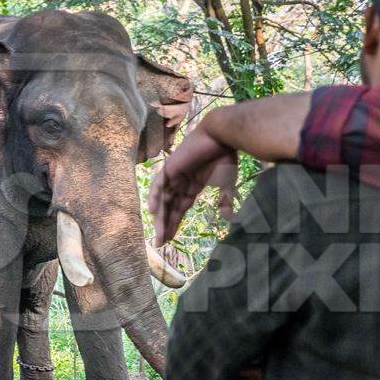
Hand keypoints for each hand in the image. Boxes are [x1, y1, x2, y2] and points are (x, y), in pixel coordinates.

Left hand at [149, 122, 237, 244]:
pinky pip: (159, 184)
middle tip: (160, 243)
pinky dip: (155, 196)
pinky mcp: (171, 167)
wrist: (222, 136)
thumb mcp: (227, 184)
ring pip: (163, 200)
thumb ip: (225, 200)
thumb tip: (227, 217)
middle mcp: (180, 182)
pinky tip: (153, 211)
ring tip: (158, 235)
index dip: (174, 224)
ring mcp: (174, 175)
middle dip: (165, 225)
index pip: (179, 209)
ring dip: (160, 217)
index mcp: (192, 186)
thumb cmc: (225, 157)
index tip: (169, 240)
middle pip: (169, 208)